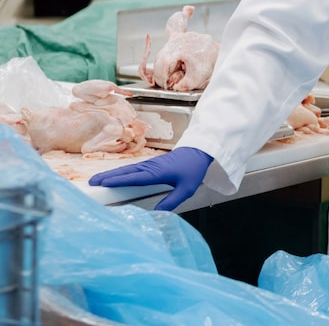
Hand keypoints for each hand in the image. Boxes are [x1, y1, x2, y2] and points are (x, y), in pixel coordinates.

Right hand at [88, 147, 212, 210]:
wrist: (200, 152)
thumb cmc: (193, 169)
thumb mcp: (186, 189)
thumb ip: (171, 202)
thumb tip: (156, 215)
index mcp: (158, 172)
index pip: (135, 178)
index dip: (119, 180)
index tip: (103, 183)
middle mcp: (151, 167)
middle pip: (126, 172)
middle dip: (108, 176)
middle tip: (91, 182)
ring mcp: (150, 164)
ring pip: (127, 170)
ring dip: (112, 174)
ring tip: (96, 180)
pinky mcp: (151, 164)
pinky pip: (132, 169)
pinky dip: (120, 173)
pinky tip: (113, 177)